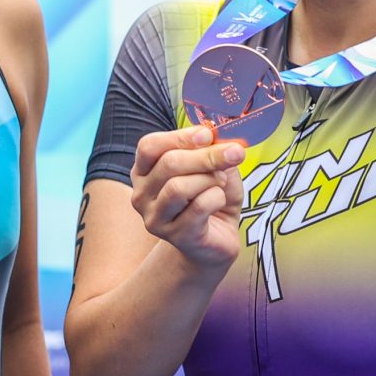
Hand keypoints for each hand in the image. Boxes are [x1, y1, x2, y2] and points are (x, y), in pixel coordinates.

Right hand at [129, 127, 245, 270]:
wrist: (216, 242)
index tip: (207, 134)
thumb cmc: (210, 199)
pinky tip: (219, 201)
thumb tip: (217, 133)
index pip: (149, 146)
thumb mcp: (212, 167)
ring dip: (210, 179)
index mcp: (144, 172)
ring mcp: (155, 218)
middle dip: (206, 156)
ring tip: (221, 182)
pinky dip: (217, 197)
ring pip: (179, 187)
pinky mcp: (176, 236)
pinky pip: (199, 207)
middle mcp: (142, 195)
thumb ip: (211, 149)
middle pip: (168, 164)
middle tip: (233, 153)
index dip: (179, 137)